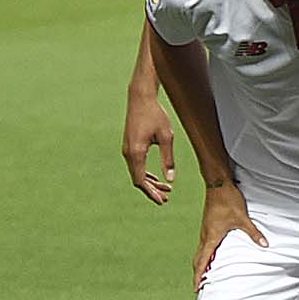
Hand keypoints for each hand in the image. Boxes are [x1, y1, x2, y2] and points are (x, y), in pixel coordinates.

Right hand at [123, 88, 175, 203]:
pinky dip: (145, 173)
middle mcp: (128, 153)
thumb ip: (168, 159)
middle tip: (166, 199)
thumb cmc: (156, 115)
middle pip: (138, 179)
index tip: (162, 200)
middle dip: (152, 190)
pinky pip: (136, 165)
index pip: (140, 180)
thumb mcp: (167, 137)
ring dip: (150, 182)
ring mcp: (127, 150)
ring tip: (165, 190)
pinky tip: (156, 178)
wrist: (141, 99)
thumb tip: (171, 179)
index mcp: (136, 152)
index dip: (151, 192)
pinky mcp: (130, 146)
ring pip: (137, 173)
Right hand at [194, 182, 266, 288]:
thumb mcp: (242, 218)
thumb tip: (265, 245)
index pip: (203, 261)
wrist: (218, 185)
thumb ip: (253, 233)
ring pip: (200, 252)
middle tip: (199, 286)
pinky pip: (204, 244)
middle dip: (198, 274)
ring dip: (201, 264)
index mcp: (211, 237)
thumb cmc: (228, 201)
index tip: (196, 288)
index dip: (199, 276)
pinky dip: (205, 254)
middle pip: (198, 259)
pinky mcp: (208, 225)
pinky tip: (211, 256)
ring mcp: (205, 230)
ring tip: (204, 275)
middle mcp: (205, 235)